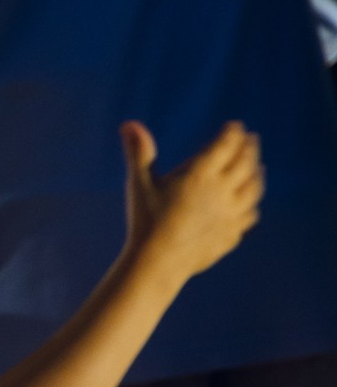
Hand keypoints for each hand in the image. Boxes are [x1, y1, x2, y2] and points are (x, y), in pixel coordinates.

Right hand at [124, 119, 261, 279]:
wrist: (158, 263)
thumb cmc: (146, 221)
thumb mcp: (140, 184)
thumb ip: (139, 152)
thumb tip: (129, 123)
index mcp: (202, 174)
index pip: (226, 146)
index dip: (233, 133)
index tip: (235, 126)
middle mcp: (222, 191)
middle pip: (245, 163)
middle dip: (249, 148)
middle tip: (251, 139)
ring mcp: (231, 214)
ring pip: (253, 188)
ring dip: (257, 174)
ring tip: (258, 167)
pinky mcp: (232, 234)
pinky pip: (249, 215)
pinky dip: (252, 205)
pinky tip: (249, 204)